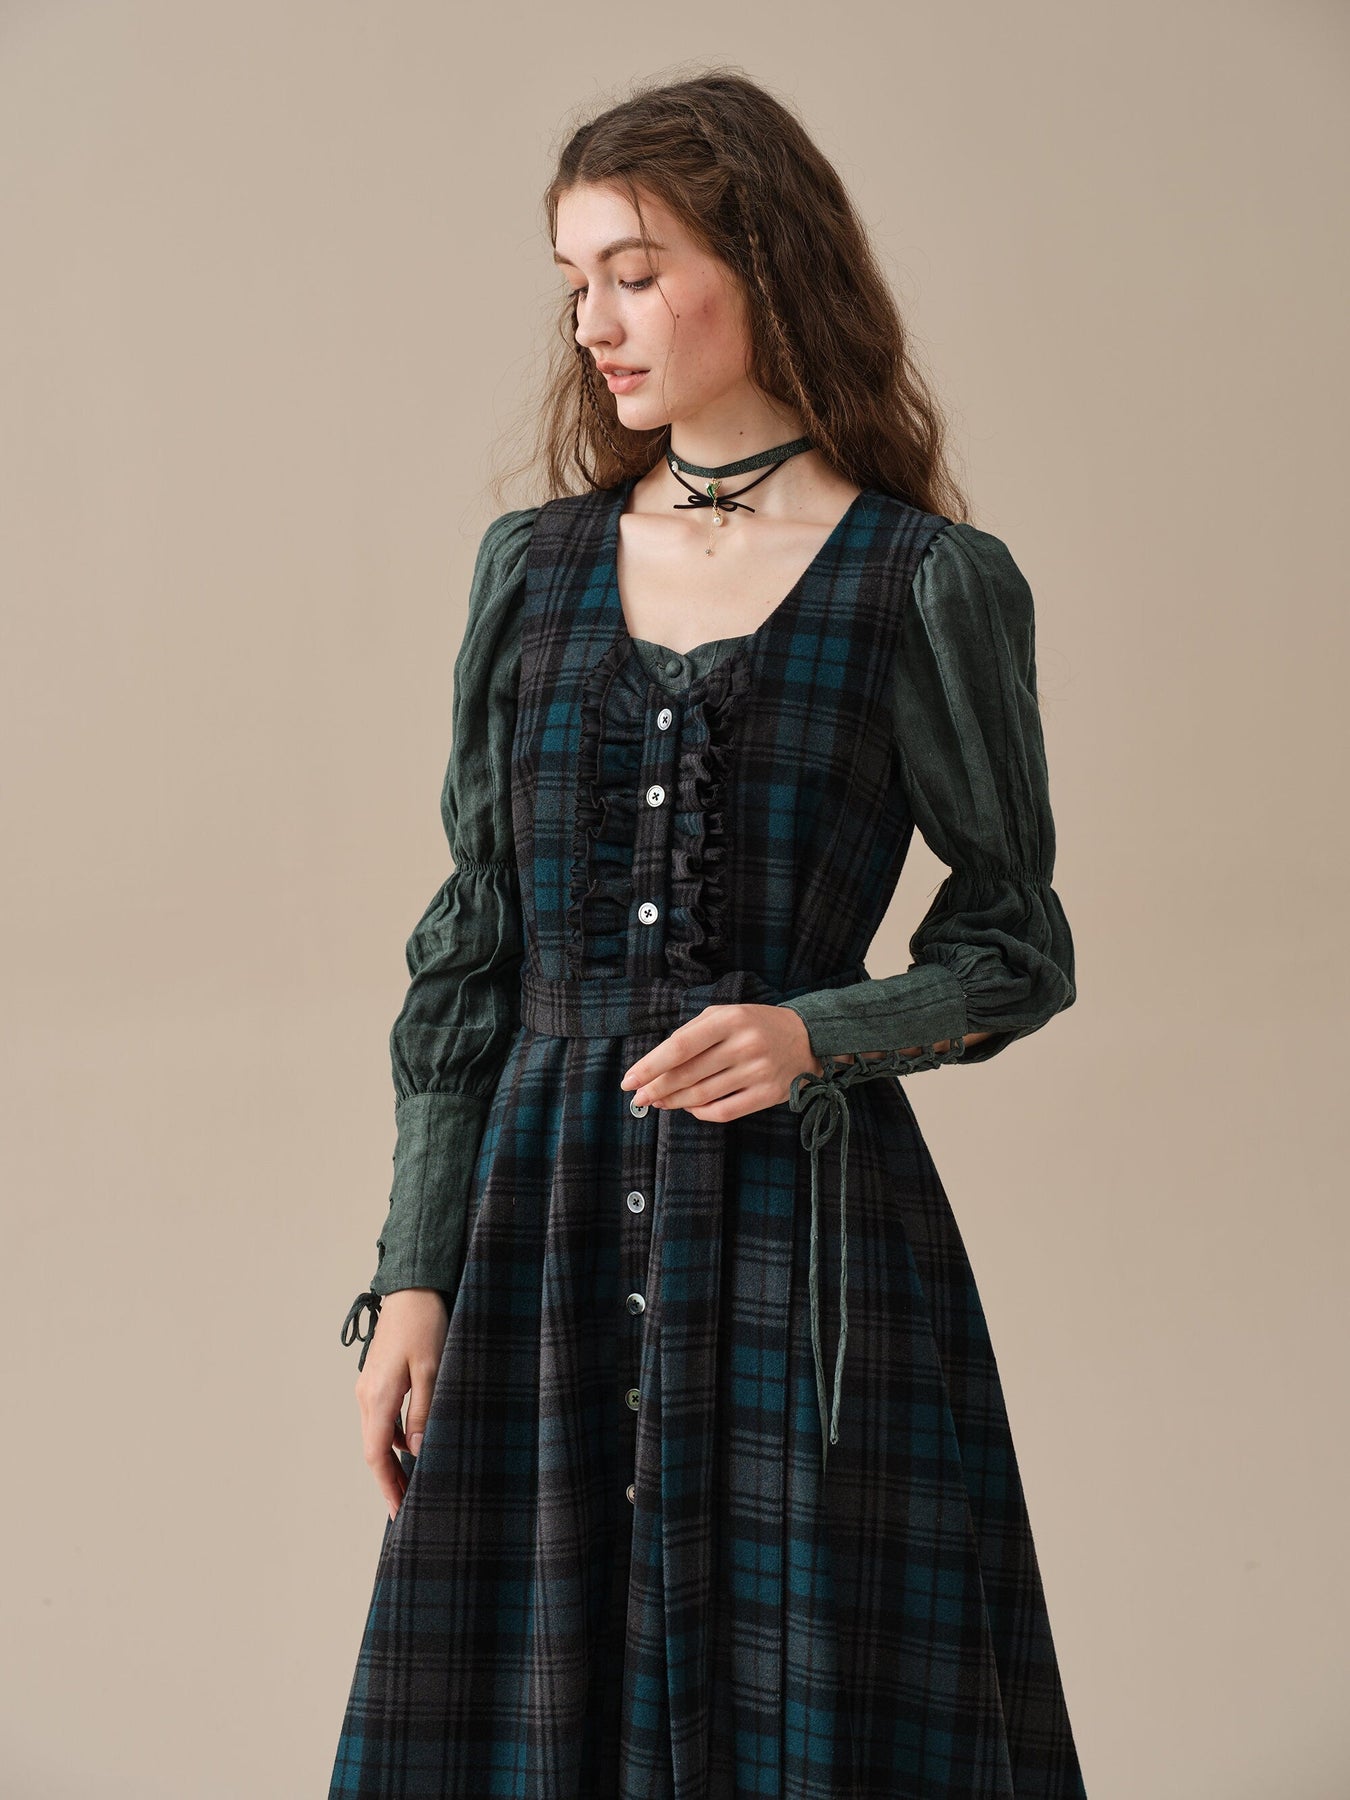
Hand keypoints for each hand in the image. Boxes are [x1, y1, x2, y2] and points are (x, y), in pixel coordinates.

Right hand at [352, 1288, 448, 1520]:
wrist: (412, 1288)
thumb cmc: (425, 1324)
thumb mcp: (433, 1370)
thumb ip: (423, 1412)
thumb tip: (414, 1451)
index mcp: (379, 1396)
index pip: (376, 1455)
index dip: (387, 1486)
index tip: (397, 1511)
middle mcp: (367, 1394)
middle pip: (373, 1449)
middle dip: (389, 1479)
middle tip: (407, 1505)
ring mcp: (369, 1385)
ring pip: (377, 1433)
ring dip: (391, 1459)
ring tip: (412, 1481)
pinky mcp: (377, 1377)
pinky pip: (381, 1416)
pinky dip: (392, 1436)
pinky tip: (411, 1444)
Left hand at [619, 1003, 824, 1122]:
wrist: (808, 1038)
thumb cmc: (756, 1024)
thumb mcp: (725, 1014)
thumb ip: (691, 1033)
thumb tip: (655, 1063)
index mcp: (730, 1019)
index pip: (680, 1046)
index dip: (650, 1065)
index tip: (629, 1079)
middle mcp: (745, 1045)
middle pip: (688, 1074)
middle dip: (656, 1088)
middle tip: (638, 1096)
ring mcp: (758, 1072)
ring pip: (702, 1095)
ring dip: (674, 1102)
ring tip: (658, 1102)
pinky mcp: (769, 1095)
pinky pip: (724, 1111)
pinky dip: (701, 1113)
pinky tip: (689, 1108)